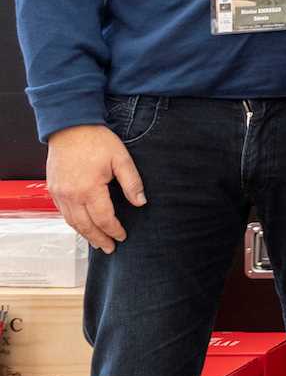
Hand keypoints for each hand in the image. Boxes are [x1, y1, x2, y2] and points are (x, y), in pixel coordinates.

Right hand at [46, 124, 144, 253]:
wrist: (70, 127)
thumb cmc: (96, 140)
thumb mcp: (121, 158)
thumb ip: (132, 182)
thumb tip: (141, 202)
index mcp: (90, 189)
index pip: (104, 218)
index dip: (114, 230)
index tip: (123, 236)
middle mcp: (71, 195)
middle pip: (86, 225)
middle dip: (99, 239)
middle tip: (109, 248)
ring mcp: (59, 193)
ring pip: (72, 222)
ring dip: (84, 234)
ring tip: (96, 242)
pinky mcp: (53, 189)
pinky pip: (62, 212)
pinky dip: (73, 222)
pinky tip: (81, 225)